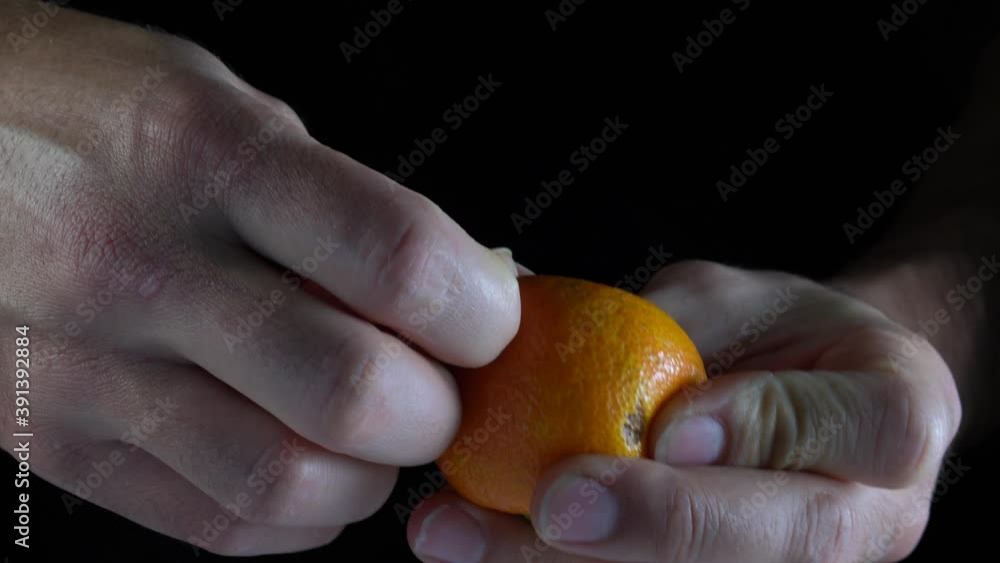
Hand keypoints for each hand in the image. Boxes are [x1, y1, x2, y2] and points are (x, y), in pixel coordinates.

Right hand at [0, 6, 519, 555]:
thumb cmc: (87, 111)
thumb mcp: (221, 108)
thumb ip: (340, 202)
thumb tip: (463, 284)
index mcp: (207, 156)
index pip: (398, 261)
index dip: (480, 313)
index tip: (486, 319)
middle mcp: (142, 268)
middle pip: (354, 396)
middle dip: (436, 411)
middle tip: (436, 385)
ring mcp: (86, 370)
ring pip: (285, 482)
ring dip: (368, 475)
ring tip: (368, 431)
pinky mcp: (55, 442)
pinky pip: (213, 525)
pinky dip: (295, 515)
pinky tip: (302, 464)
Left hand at [406, 260, 961, 561]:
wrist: (811, 397)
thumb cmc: (773, 335)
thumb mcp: (739, 301)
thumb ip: (675, 334)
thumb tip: (542, 347)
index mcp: (895, 415)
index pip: (863, 427)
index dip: (762, 430)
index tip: (667, 429)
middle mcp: (877, 513)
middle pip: (786, 541)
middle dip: (658, 530)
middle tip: (548, 506)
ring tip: (463, 540)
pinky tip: (482, 547)